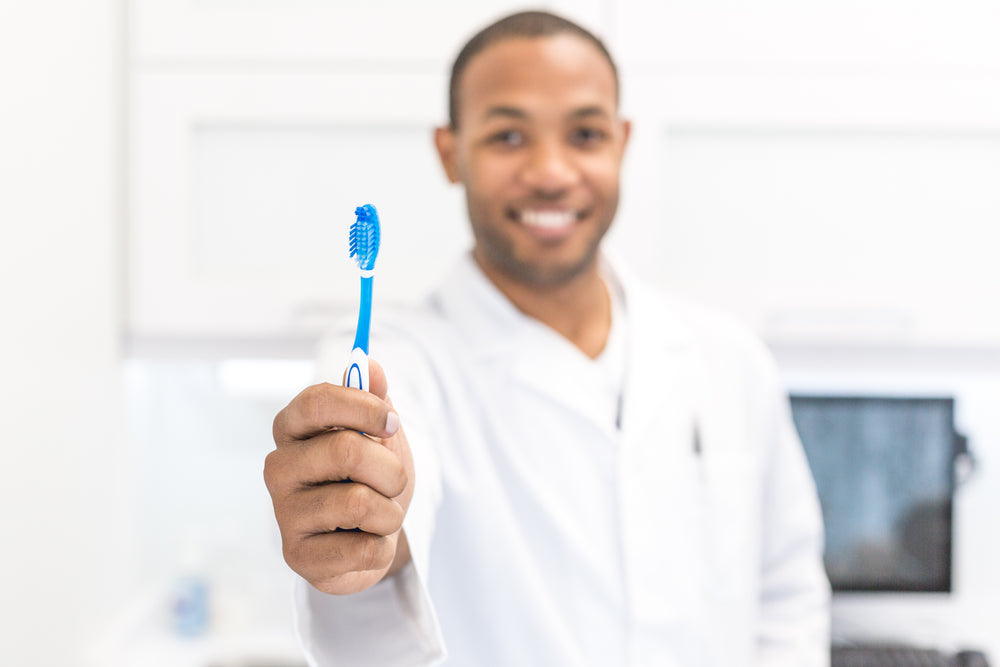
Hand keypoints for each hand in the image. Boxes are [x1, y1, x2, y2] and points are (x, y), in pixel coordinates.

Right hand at [264, 360, 414, 594]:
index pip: (316, 402)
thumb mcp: (378, 435)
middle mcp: (279, 467)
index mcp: (292, 428)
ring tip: (379, 516)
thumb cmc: (370, 478)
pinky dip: (382, 545)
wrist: (368, 539)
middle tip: (394, 482)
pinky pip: (363, 547)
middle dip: (390, 470)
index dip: (363, 408)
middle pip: (346, 451)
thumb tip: (371, 366)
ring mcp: (284, 513)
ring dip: (390, 512)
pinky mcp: (297, 556)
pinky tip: (366, 542)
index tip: (392, 423)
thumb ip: (374, 400)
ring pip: (360, 502)